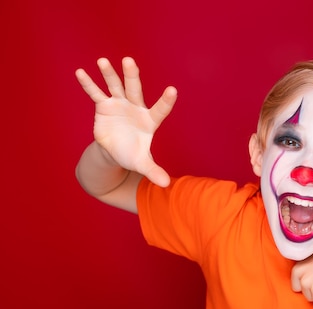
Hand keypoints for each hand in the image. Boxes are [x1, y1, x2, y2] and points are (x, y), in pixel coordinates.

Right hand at [75, 57, 176, 186]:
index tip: (173, 90)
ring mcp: (119, 104)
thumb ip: (154, 171)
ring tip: (103, 61)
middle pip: (135, 90)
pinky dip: (88, 84)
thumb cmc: (132, 154)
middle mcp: (135, 108)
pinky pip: (95, 93)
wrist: (116, 151)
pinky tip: (81, 72)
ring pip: (115, 87)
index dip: (166, 101)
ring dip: (109, 74)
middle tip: (129, 61)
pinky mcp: (104, 106)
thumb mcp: (142, 164)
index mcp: (149, 120)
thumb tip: (166, 185)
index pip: (160, 109)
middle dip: (132, 76)